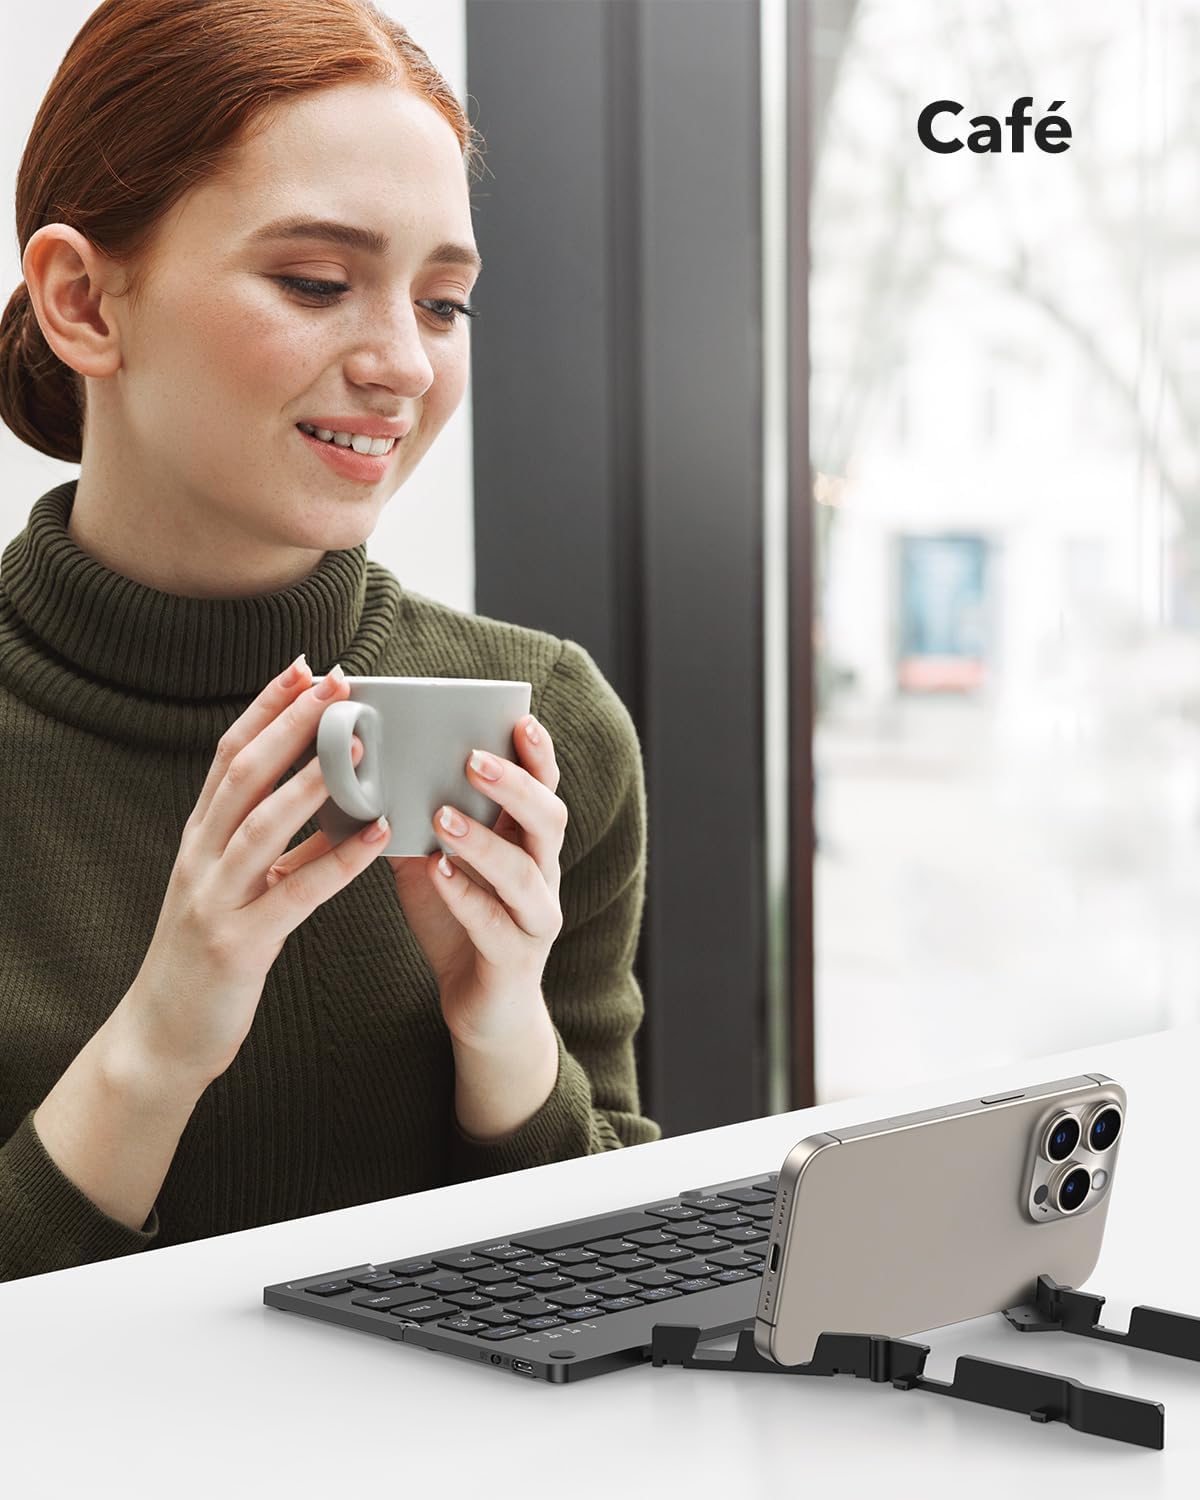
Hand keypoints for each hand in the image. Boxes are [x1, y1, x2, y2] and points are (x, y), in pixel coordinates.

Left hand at [385, 714, 567, 1049]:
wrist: (482, 1006)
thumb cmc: (459, 923)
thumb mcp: (436, 864)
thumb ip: (418, 822)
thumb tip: (371, 771)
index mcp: (528, 842)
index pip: (545, 787)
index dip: (538, 754)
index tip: (519, 719)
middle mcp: (544, 873)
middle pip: (549, 819)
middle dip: (515, 786)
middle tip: (473, 759)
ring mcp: (536, 916)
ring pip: (525, 871)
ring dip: (483, 840)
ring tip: (443, 817)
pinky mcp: (517, 957)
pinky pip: (496, 923)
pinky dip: (466, 895)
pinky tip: (438, 873)